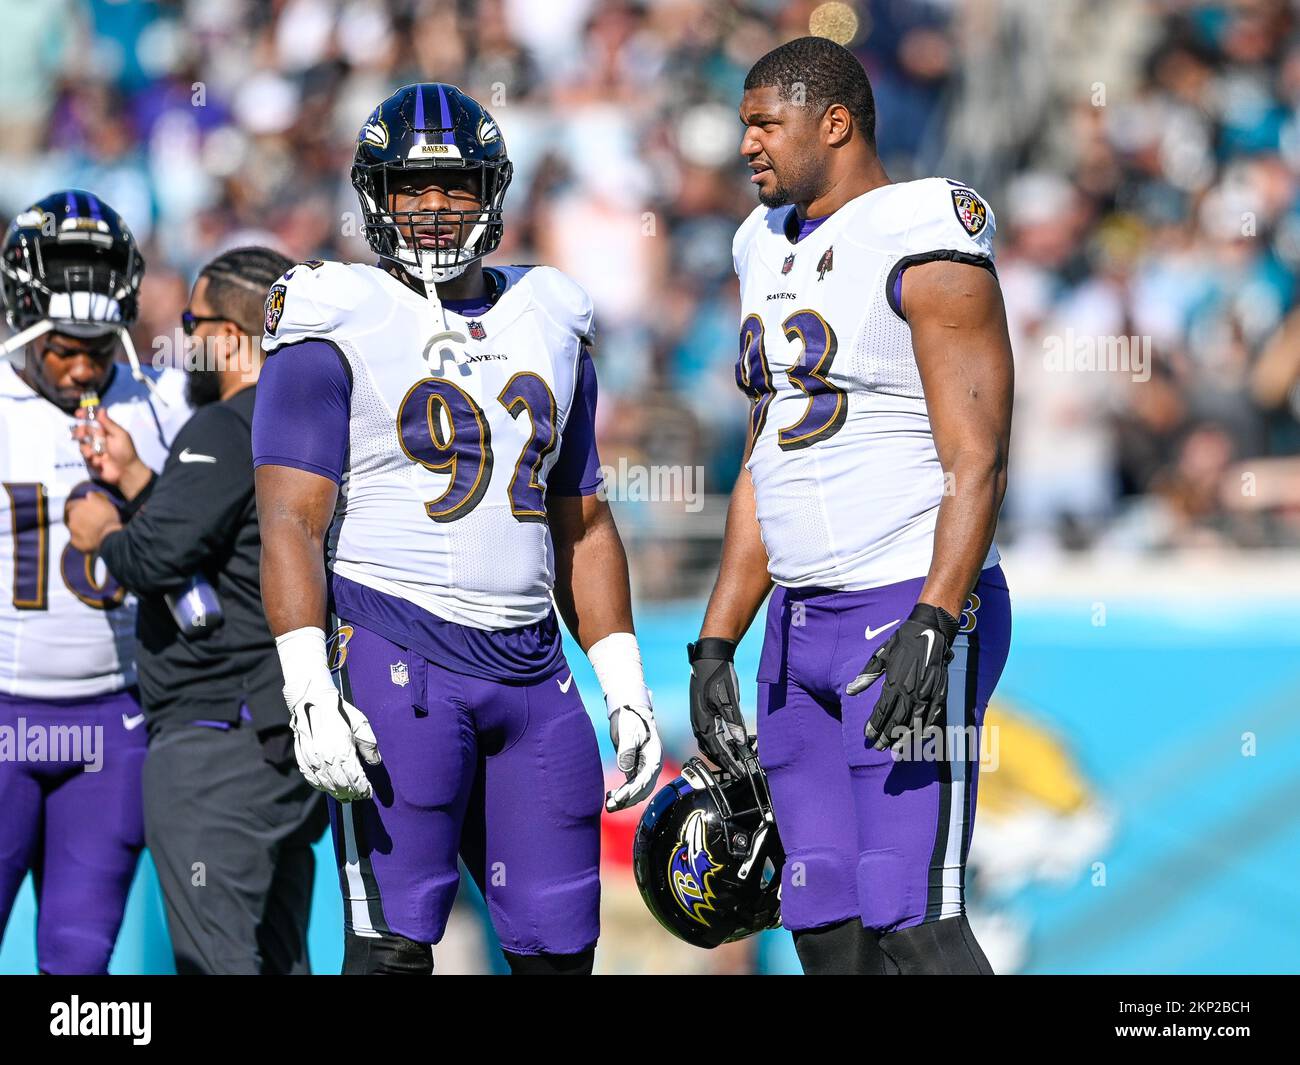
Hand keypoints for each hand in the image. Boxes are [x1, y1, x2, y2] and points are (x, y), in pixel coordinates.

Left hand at [64, 491, 122, 552]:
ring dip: (80, 528)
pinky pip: (76, 540)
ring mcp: (72, 531)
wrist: (110, 536)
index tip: (83, 509)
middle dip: (78, 518)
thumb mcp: (104, 503)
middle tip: (90, 520)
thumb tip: (88, 494)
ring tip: (91, 530)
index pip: (71, 504)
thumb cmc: (107, 518)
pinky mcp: (75, 542)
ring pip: (74, 528)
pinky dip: (81, 539)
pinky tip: (90, 539)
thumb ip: (94, 497)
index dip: (77, 506)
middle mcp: (71, 518)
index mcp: (77, 507)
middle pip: (72, 517)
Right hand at [73, 406, 150, 497]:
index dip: (85, 415)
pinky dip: (91, 458)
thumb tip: (101, 409)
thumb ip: (109, 423)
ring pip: (82, 444)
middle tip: (81, 434)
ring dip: (87, 448)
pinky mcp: (91, 459)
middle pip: (84, 430)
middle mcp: (99, 438)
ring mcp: (94, 449)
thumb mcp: (119, 435)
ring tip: (95, 454)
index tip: (78, 414)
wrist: (126, 471)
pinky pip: (85, 456)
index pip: (94, 419)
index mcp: (107, 430)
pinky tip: (100, 462)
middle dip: (80, 431)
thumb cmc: (125, 451)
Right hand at [276, 627, 381, 800]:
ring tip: (347, 796)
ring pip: (326, 784)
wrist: (312, 701)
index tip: (368, 793)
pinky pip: (311, 779)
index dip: (362, 788)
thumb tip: (375, 762)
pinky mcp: (302, 758)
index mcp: (342, 749)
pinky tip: (329, 788)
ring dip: (337, 793)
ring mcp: (311, 759)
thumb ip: (368, 744)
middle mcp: (325, 757)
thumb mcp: (360, 723)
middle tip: (359, 796)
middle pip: (341, 784)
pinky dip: (321, 786)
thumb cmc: (340, 712)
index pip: (355, 778)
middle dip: (352, 793)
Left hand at [605, 700, 662, 811]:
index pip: (645, 778)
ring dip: (625, 799)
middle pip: (643, 788)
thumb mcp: (628, 731)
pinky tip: (610, 796)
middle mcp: (652, 764)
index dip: (632, 790)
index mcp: (654, 755)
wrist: (628, 711)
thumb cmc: (630, 719)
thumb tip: (624, 769)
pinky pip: (631, 785)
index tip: (619, 797)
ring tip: (608, 806)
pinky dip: (622, 792)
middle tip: (611, 806)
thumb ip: (627, 750)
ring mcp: (644, 767)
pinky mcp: (636, 767)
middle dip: (628, 799)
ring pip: (637, 790)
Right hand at [687, 637, 753, 776]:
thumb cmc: (719, 677)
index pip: (719, 750)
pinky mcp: (700, 712)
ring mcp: (697, 718)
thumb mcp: (729, 700)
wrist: (709, 658)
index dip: (730, 763)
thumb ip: (734, 723)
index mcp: (704, 722)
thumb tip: (741, 742)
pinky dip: (716, 743)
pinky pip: (706, 734)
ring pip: (707, 744)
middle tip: (737, 770)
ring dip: (719, 753)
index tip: (740, 773)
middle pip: (710, 751)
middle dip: (724, 762)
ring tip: (732, 759)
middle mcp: (698, 723)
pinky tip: (725, 741)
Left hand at [847, 603, 958, 750]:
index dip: (875, 725)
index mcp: (895, 682)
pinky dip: (927, 728)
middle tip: (880, 747)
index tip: (868, 735)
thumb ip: (866, 676)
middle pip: (898, 720)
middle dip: (888, 735)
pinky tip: (920, 737)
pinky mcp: (940, 691)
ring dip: (905, 737)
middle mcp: (911, 690)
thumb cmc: (902, 642)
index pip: (882, 711)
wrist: (929, 630)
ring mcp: (927, 692)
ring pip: (915, 721)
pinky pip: (934, 715)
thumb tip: (851, 691)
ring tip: (897, 749)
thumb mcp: (880, 656)